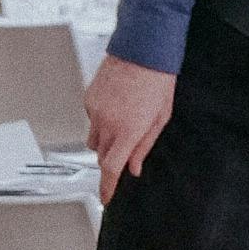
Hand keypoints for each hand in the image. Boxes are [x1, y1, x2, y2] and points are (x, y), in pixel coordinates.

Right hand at [86, 55, 176, 200]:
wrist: (142, 51)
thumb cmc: (157, 82)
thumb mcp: (160, 119)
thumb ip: (144, 146)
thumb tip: (134, 168)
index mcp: (127, 131)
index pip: (111, 169)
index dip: (107, 187)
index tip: (106, 198)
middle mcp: (106, 123)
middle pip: (101, 157)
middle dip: (110, 162)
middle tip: (124, 156)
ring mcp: (94, 111)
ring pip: (92, 140)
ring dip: (104, 143)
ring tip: (123, 128)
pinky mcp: (88, 99)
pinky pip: (91, 120)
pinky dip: (101, 122)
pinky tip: (117, 108)